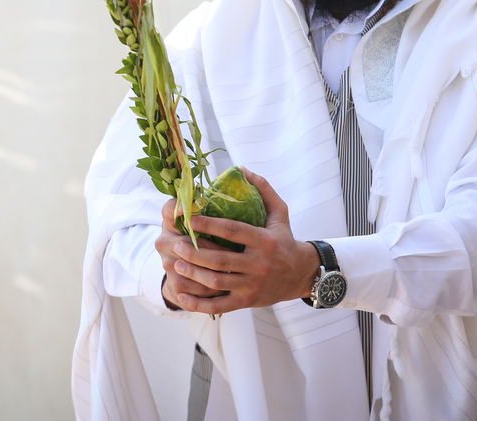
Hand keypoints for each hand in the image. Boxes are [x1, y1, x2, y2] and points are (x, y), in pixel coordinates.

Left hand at [159, 170, 321, 314]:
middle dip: (194, 253)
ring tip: (176, 264)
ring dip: (194, 274)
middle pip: (220, 260)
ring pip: (217, 282)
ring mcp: (252, 285)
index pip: (233, 230)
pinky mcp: (247, 301)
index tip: (188, 218)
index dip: (209, 224)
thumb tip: (241, 169)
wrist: (301, 275)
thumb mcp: (280, 212)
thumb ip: (263, 189)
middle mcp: (259, 264)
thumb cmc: (285, 239)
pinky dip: (199, 304)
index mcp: (264, 240)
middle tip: (175, 244)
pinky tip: (182, 296)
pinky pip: (220, 306)